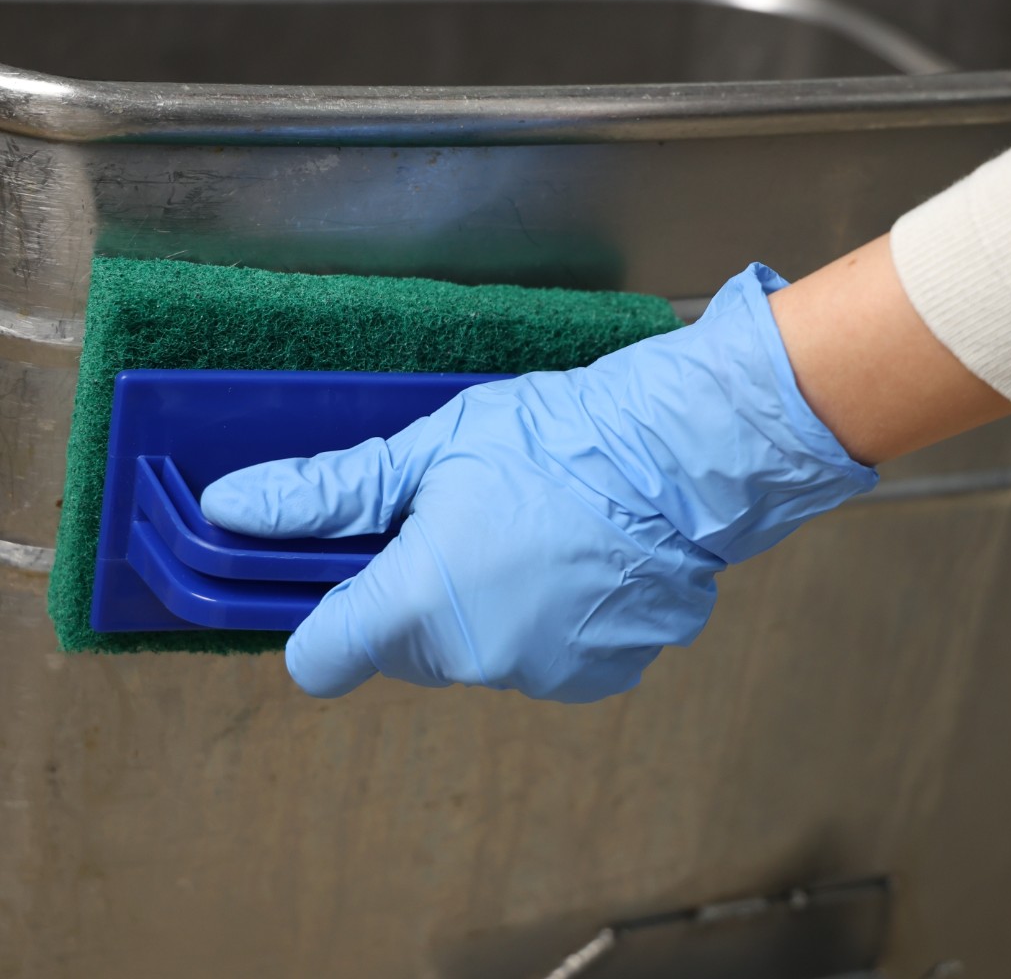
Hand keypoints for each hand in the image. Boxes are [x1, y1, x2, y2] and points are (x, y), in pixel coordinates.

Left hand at [201, 264, 875, 701]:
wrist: (677, 457)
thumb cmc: (551, 439)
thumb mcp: (428, 450)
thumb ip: (324, 493)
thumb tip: (225, 506)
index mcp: (416, 603)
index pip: (319, 659)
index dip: (321, 620)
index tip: (348, 579)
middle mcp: (472, 659)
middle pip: (402, 650)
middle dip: (413, 599)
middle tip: (460, 525)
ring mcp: (540, 677)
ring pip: (472, 653)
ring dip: (482, 612)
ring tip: (528, 537)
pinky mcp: (595, 679)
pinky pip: (536, 661)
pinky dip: (541, 625)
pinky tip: (571, 566)